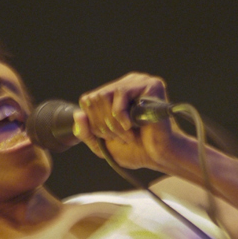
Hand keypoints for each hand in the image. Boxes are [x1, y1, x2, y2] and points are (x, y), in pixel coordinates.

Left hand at [73, 72, 187, 170]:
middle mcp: (126, 84)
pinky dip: (121, 115)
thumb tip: (78, 114)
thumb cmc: (136, 150)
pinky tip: (133, 125)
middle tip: (121, 136)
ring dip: (113, 122)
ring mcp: (139, 82)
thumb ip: (86, 132)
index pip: (88, 100)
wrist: (159, 156)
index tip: (111, 136)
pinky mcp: (150, 84)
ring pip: (104, 95)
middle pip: (94, 98)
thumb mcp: (102, 144)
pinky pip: (120, 93)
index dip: (94, 122)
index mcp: (115, 94)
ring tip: (128, 133)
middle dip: (103, 125)